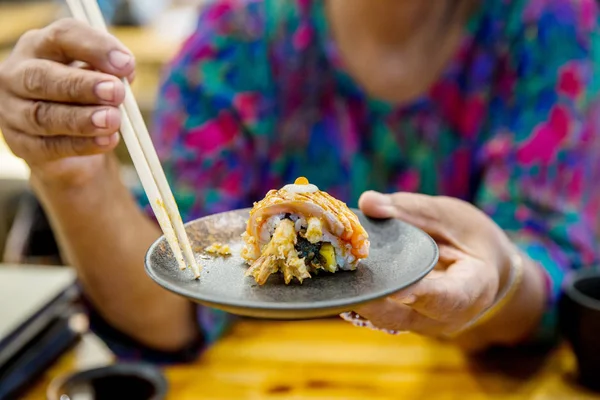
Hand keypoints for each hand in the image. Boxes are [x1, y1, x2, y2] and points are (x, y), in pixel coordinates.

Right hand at [0, 19, 134, 185]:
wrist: (68, 141)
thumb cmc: (85, 97)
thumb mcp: (98, 77)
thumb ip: (111, 72)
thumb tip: (125, 70)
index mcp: (40, 46)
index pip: (62, 36)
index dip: (96, 48)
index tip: (127, 63)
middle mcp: (17, 74)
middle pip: (43, 76)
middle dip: (82, 85)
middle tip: (116, 93)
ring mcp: (13, 111)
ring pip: (43, 115)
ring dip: (82, 119)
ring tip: (113, 120)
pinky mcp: (20, 144)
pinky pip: (49, 146)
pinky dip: (81, 145)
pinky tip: (106, 141)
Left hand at [345, 191, 516, 338]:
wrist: (484, 266)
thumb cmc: (471, 238)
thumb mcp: (448, 215)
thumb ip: (409, 209)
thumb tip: (367, 201)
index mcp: (473, 289)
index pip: (446, 298)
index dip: (419, 294)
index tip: (393, 289)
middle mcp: (447, 317)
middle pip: (404, 316)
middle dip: (372, 301)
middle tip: (341, 281)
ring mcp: (424, 324)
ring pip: (386, 319)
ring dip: (359, 299)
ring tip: (332, 278)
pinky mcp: (405, 320)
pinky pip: (380, 312)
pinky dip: (362, 296)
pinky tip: (338, 280)